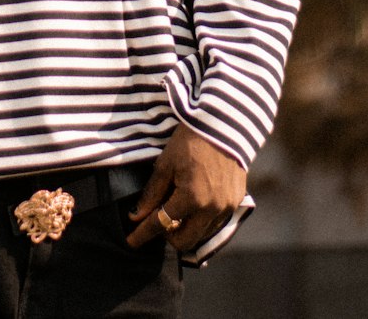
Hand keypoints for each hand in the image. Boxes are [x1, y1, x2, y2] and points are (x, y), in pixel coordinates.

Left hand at [127, 125, 245, 250]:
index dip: (143, 234)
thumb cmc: (190, 140)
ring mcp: (226, 208)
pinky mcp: (236, 202)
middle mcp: (211, 209)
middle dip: (167, 235)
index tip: (131, 242)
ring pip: (201, 235)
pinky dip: (201, 220)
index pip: (161, 224)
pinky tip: (194, 204)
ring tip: (177, 209)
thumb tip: (136, 216)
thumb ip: (152, 193)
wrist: (223, 124)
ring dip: (186, 229)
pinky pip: (215, 223)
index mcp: (191, 198)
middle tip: (158, 220)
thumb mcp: (166, 164)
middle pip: (185, 241)